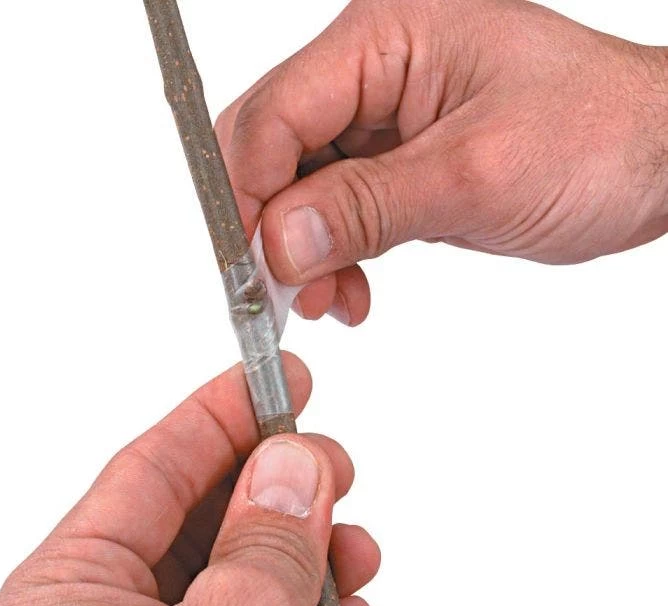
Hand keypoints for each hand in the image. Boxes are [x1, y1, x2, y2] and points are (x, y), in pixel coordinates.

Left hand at [0, 354, 377, 605]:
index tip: (270, 377)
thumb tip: (291, 460)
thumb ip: (270, 527)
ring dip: (303, 548)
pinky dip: (310, 603)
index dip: (215, 414)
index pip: (145, 472)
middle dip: (270, 484)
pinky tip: (349, 603)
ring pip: (236, 571)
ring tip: (354, 542)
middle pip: (194, 519)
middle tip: (327, 455)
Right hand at [216, 0, 667, 324]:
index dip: (250, 192)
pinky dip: (333, 255)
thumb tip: (279, 242)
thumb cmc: (598, 137)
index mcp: (386, 35)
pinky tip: (350, 289)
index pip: (279, 111)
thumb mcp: (476, 175)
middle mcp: (375, 68)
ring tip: (327, 300)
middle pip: (276, 147)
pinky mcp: (397, 162)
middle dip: (270, 227)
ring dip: (301, 250)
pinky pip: (338, 208)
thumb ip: (368, 207)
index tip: (248, 264)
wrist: (653, 163)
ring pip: (300, 186)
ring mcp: (384, 118)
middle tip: (279, 292)